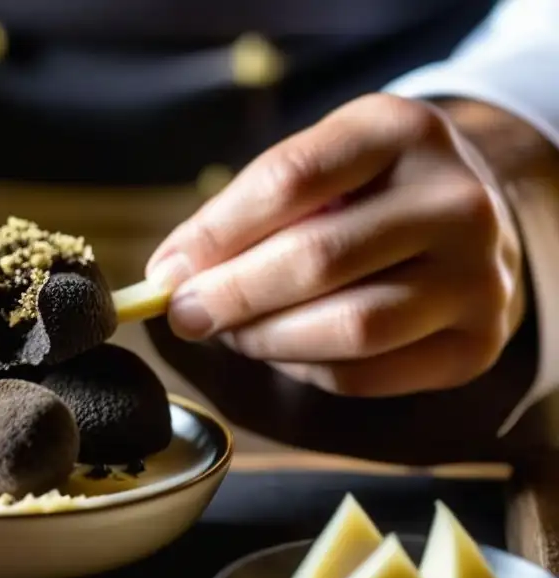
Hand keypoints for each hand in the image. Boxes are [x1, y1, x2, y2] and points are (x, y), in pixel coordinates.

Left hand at [147, 93, 524, 397]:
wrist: (466, 224)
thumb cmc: (366, 195)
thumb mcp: (318, 168)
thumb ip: (246, 211)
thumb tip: (171, 276)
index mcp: (401, 133)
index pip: (290, 181)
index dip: (214, 234)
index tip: (166, 272)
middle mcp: (455, 201)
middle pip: (317, 259)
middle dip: (231, 296)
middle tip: (185, 315)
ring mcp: (478, 277)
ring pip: (347, 328)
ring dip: (266, 340)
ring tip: (232, 333)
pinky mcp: (476, 345)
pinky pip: (364, 376)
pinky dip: (305, 369)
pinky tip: (285, 350)